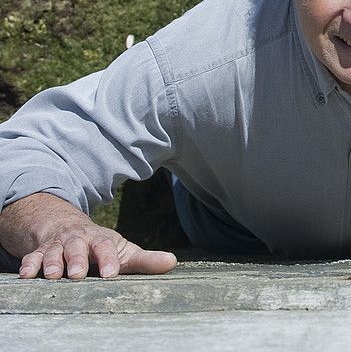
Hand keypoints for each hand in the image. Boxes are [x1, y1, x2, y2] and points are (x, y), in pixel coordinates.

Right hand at [0, 193, 176, 279]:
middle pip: (78, 248)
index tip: (112, 274)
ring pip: (54, 252)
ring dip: (53, 263)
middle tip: (79, 275)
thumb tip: (172, 262)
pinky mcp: (39, 253)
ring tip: (53, 275)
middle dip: (78, 260)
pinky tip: (26, 274)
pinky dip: (29, 265)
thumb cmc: (101, 247)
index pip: (107, 247)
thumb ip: (145, 260)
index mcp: (101, 240)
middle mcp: (79, 240)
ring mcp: (58, 246)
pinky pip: (32, 258)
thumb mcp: (123, 251)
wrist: (66, 227)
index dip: (109, 259)